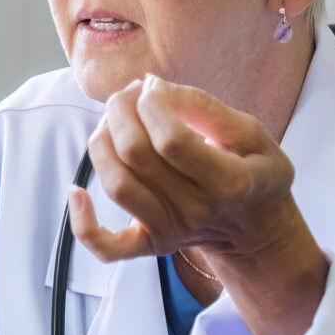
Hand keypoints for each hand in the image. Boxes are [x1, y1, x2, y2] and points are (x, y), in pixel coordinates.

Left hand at [71, 74, 329, 334]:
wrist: (257, 230)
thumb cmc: (255, 173)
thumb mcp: (252, 134)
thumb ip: (206, 108)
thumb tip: (153, 88)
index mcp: (229, 182)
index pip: (172, 141)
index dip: (152, 105)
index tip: (153, 87)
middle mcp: (196, 211)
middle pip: (136, 156)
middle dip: (122, 111)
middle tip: (128, 94)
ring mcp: (170, 231)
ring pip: (117, 185)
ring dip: (103, 142)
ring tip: (114, 120)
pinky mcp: (150, 244)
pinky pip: (107, 247)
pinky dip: (83, 224)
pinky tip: (77, 191)